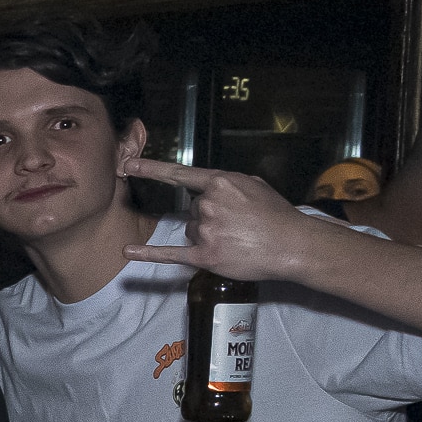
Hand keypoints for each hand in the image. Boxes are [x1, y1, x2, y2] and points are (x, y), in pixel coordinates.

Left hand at [120, 158, 317, 281]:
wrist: (294, 245)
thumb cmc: (277, 215)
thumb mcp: (254, 186)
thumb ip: (227, 185)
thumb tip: (209, 189)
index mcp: (220, 183)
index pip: (180, 174)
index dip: (152, 169)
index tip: (128, 165)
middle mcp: (208, 205)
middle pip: (192, 210)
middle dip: (210, 217)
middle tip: (237, 225)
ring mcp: (205, 231)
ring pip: (190, 230)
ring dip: (206, 235)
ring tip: (235, 239)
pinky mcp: (205, 256)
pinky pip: (170, 254)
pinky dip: (148, 254)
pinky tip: (128, 252)